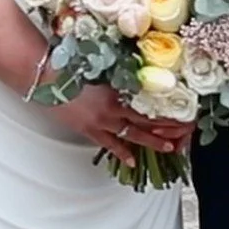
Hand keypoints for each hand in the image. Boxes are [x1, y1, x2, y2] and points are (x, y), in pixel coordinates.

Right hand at [46, 84, 193, 164]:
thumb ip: (119, 78)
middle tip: (184, 134)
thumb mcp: (101, 71)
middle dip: (167, 130)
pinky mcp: (88, 130)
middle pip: (146, 123)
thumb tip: (136, 80)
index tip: (183, 117)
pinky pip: (109, 145)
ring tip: (169, 147)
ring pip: (132, 135)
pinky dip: (122, 153)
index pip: (149, 107)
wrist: (44, 79)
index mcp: (117, 92)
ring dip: (152, 142)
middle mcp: (113, 110)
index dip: (167, 114)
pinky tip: (132, 160)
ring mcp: (100, 123)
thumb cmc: (70, 68)